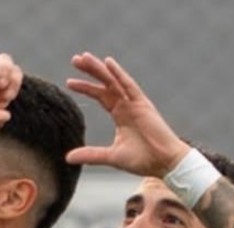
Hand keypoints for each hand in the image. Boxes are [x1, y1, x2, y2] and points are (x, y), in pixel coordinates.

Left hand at [65, 52, 190, 176]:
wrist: (166, 163)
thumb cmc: (144, 160)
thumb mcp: (112, 156)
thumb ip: (91, 154)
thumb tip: (67, 158)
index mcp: (121, 114)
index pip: (100, 96)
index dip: (86, 88)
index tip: (69, 82)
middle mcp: (127, 105)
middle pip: (105, 84)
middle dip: (90, 71)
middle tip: (75, 59)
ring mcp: (135, 103)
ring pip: (114, 81)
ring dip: (100, 69)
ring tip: (84, 57)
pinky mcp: (144, 105)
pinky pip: (129, 86)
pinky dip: (119, 74)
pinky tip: (108, 63)